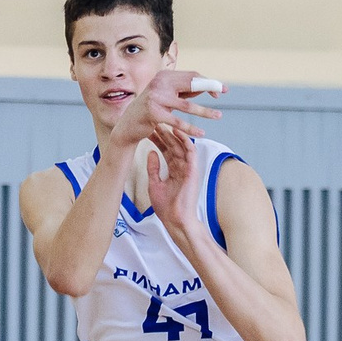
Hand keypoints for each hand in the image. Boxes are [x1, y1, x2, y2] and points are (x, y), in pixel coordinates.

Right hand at [109, 69, 223, 148]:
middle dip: (209, 88)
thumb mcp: (167, 96)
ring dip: (204, 112)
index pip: (191, 75)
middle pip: (191, 84)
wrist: (129, 125)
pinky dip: (190, 128)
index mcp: (164, 76)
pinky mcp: (153, 113)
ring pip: (187, 105)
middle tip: (222, 95)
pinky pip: (177, 121)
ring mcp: (155, 98)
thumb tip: (207, 86)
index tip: (221, 89)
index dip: (208, 81)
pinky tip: (200, 133)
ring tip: (217, 116)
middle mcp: (159, 83)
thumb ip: (184, 91)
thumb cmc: (151, 110)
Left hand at [145, 118, 202, 239]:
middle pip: (173, 144)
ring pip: (181, 145)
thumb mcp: (154, 184)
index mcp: (174, 170)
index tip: (148, 128)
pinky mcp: (193, 171)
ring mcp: (188, 168)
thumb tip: (151, 152)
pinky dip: (185, 141)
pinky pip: (191, 152)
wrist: (175, 220)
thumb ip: (153, 168)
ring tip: (164, 121)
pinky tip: (178, 131)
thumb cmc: (166, 207)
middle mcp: (182, 166)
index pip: (166, 149)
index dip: (157, 138)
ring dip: (173, 133)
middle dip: (164, 132)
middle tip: (155, 119)